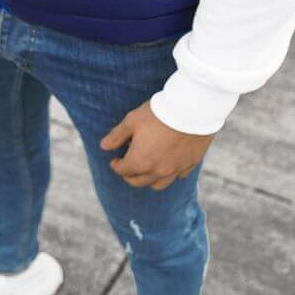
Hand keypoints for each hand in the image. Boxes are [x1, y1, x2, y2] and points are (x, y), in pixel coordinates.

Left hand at [99, 100, 216, 190]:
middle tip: (127, 167)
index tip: (115, 159)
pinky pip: (178, 176)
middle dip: (130, 176)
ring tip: (147, 169)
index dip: (116, 165)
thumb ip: (116, 135)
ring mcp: (175, 170)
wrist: (191, 110)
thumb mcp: (132, 120)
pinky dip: (171, 173)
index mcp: (139, 162)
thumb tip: (103, 146)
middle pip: (138, 182)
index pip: (122, 170)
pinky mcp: (190, 164)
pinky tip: (169, 163)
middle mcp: (157, 171)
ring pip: (158, 184)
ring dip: (149, 179)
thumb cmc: (158, 113)